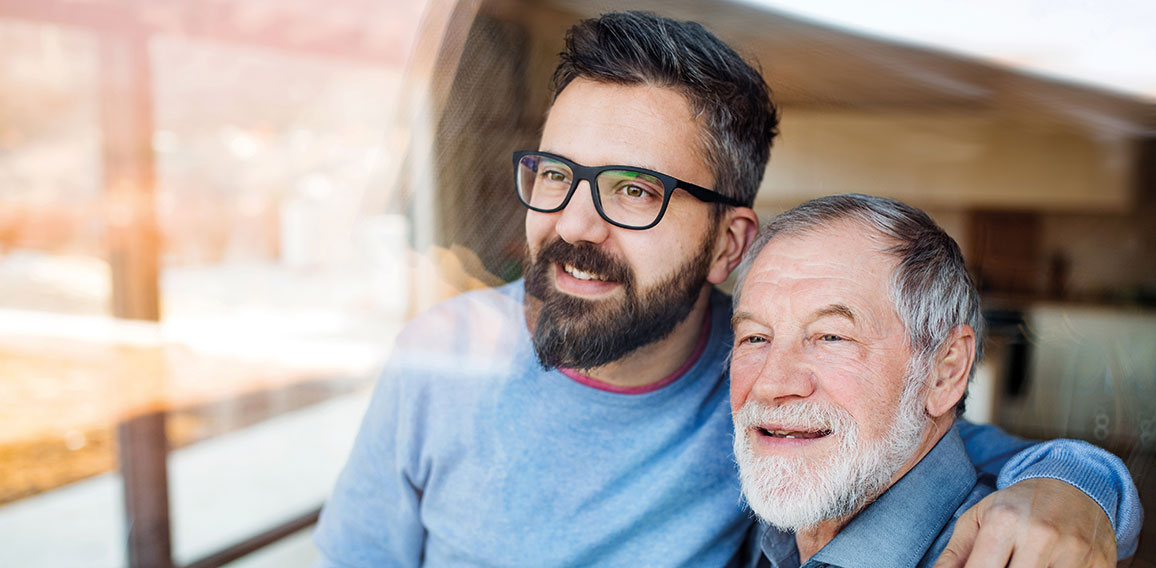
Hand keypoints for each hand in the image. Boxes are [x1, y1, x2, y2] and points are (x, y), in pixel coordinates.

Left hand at [933, 478, 1115, 567]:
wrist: (1076, 485)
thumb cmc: (1019, 505)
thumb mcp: (980, 518)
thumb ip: (956, 552)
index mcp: (1004, 521)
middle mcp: (1040, 535)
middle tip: (1002, 567)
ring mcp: (1074, 551)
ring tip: (1022, 564)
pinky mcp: (1100, 563)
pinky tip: (1047, 567)